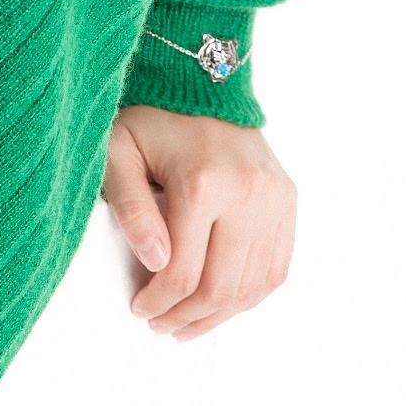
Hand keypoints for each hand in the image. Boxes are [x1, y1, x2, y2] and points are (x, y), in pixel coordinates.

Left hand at [100, 103, 296, 339]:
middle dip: (188, 317)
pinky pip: (276, 267)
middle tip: (160, 325)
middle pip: (222, 287)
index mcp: (202, 183)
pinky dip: (250, 294)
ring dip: (220, 315)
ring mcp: (275, 198)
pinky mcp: (288, 200)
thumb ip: (130, 208)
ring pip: (253, 286)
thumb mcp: (118, 153)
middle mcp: (248, 193)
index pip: (183, 272)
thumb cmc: (149, 119)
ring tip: (188, 323)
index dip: (159, 302)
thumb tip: (154, 263)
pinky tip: (222, 302)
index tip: (139, 308)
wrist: (199, 80)